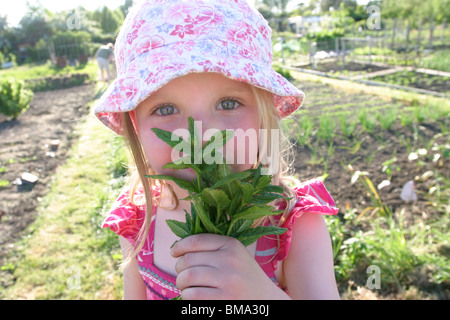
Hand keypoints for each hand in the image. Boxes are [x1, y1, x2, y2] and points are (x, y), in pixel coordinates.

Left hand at [171, 234, 289, 299]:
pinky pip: (192, 295)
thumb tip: (180, 248)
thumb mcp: (235, 255)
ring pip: (187, 277)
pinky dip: (186, 296)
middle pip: (188, 260)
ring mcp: (228, 280)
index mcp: (231, 245)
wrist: (266, 299)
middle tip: (182, 274)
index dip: (180, 246)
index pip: (196, 240)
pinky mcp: (224, 299)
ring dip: (181, 283)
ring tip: (185, 286)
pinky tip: (192, 296)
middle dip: (179, 268)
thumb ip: (213, 248)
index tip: (174, 253)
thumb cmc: (244, 276)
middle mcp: (230, 260)